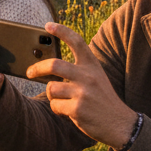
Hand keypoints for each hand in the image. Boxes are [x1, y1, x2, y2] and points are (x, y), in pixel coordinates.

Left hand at [29, 23, 136, 147]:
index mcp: (92, 65)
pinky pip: (55, 106)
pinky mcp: (78, 109)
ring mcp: (83, 92)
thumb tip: (48, 65)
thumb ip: (77, 69)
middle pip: (53, 65)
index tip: (48, 25)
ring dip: (52, 96)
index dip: (61, 31)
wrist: (121, 125)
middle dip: (37, 68)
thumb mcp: (96, 78)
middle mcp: (88, 76)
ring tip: (62, 100)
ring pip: (51, 88)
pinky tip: (69, 112)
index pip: (77, 42)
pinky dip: (58, 109)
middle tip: (29, 72)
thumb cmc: (102, 99)